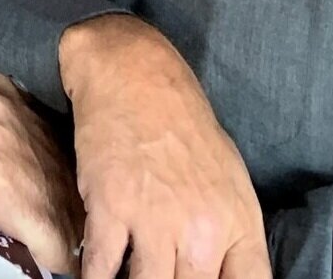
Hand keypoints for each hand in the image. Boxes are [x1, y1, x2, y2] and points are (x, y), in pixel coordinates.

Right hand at [60, 14, 270, 278]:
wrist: (135, 74)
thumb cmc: (184, 125)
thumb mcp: (230, 181)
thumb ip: (229, 236)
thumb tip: (222, 274)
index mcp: (238, 223)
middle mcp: (202, 230)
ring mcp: (155, 220)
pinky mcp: (110, 207)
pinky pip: (102, 267)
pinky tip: (94, 278)